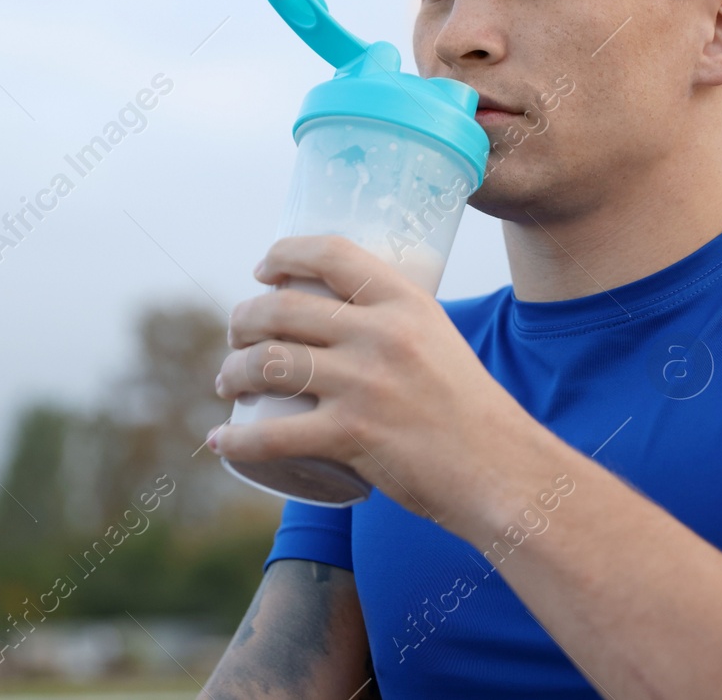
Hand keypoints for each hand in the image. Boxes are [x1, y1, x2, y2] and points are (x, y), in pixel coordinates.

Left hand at [210, 234, 549, 535]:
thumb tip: (345, 321)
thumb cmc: (469, 410)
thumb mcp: (439, 342)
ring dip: (233, 372)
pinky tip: (221, 439)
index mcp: (406, 303)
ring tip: (228, 382)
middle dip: (243, 320)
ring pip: (269, 364)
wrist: (500, 469)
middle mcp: (382, 335)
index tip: (262, 270)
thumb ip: (396, 326)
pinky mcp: (352, 436)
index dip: (283, 254)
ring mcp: (365, 385)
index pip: (330, 254)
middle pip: (283, 309)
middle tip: (236, 336)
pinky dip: (236, 438)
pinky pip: (272, 435)